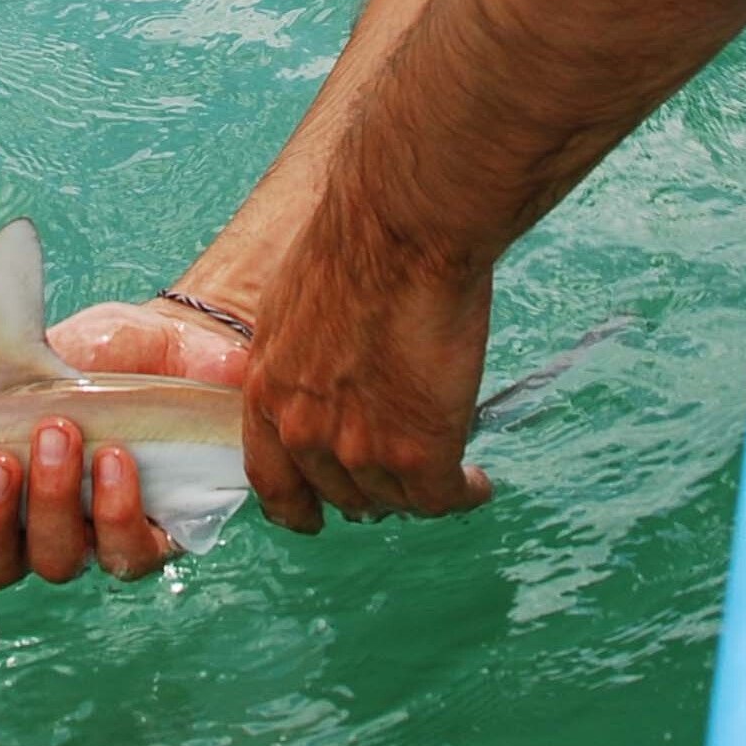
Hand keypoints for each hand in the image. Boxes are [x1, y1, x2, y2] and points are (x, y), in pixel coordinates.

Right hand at [0, 296, 250, 606]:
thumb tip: (9, 243)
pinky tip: (113, 462)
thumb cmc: (88, 358)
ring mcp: (88, 541)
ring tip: (58, 433)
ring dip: (51, 503)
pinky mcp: (151, 538)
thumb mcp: (31, 341)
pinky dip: (117, 513)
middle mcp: (29, 532)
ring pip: (56, 561)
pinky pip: (127, 555)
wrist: (176, 355)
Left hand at [244, 200, 492, 533]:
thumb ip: (303, 356)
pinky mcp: (419, 452)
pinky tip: (477, 482)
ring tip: (449, 476)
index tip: (312, 515)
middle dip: (370, 489)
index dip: (294, 505)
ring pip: (394, 499)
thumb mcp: (296, 304)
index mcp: (268, 390)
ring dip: (420, 492)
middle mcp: (305, 431)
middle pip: (340, 495)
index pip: (269, 478)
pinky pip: (442, 498)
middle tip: (401, 474)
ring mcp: (361, 448)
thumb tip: (327, 373)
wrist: (402, 230)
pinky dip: (463, 493)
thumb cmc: (358, 242)